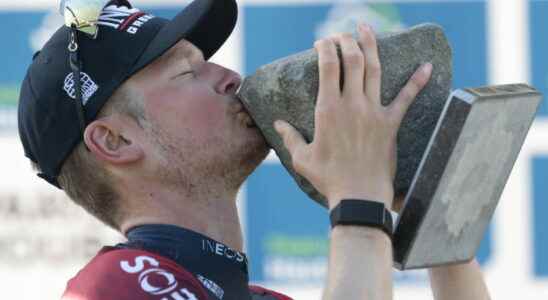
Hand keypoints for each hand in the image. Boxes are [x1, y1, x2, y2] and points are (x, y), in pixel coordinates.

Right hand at [274, 23, 431, 209]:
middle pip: (352, 60)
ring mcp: (373, 112)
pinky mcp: (390, 124)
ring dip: (372, 45)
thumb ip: (289, 137)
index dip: (324, 48)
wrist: (359, 196)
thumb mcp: (302, 158)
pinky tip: (427, 66)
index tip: (321, 43)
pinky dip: (417, 80)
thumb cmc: (328, 178)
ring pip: (375, 69)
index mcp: (328, 109)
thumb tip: (277, 123)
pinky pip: (407, 98)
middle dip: (346, 40)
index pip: (327, 66)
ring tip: (367, 28)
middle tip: (342, 33)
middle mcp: (352, 104)